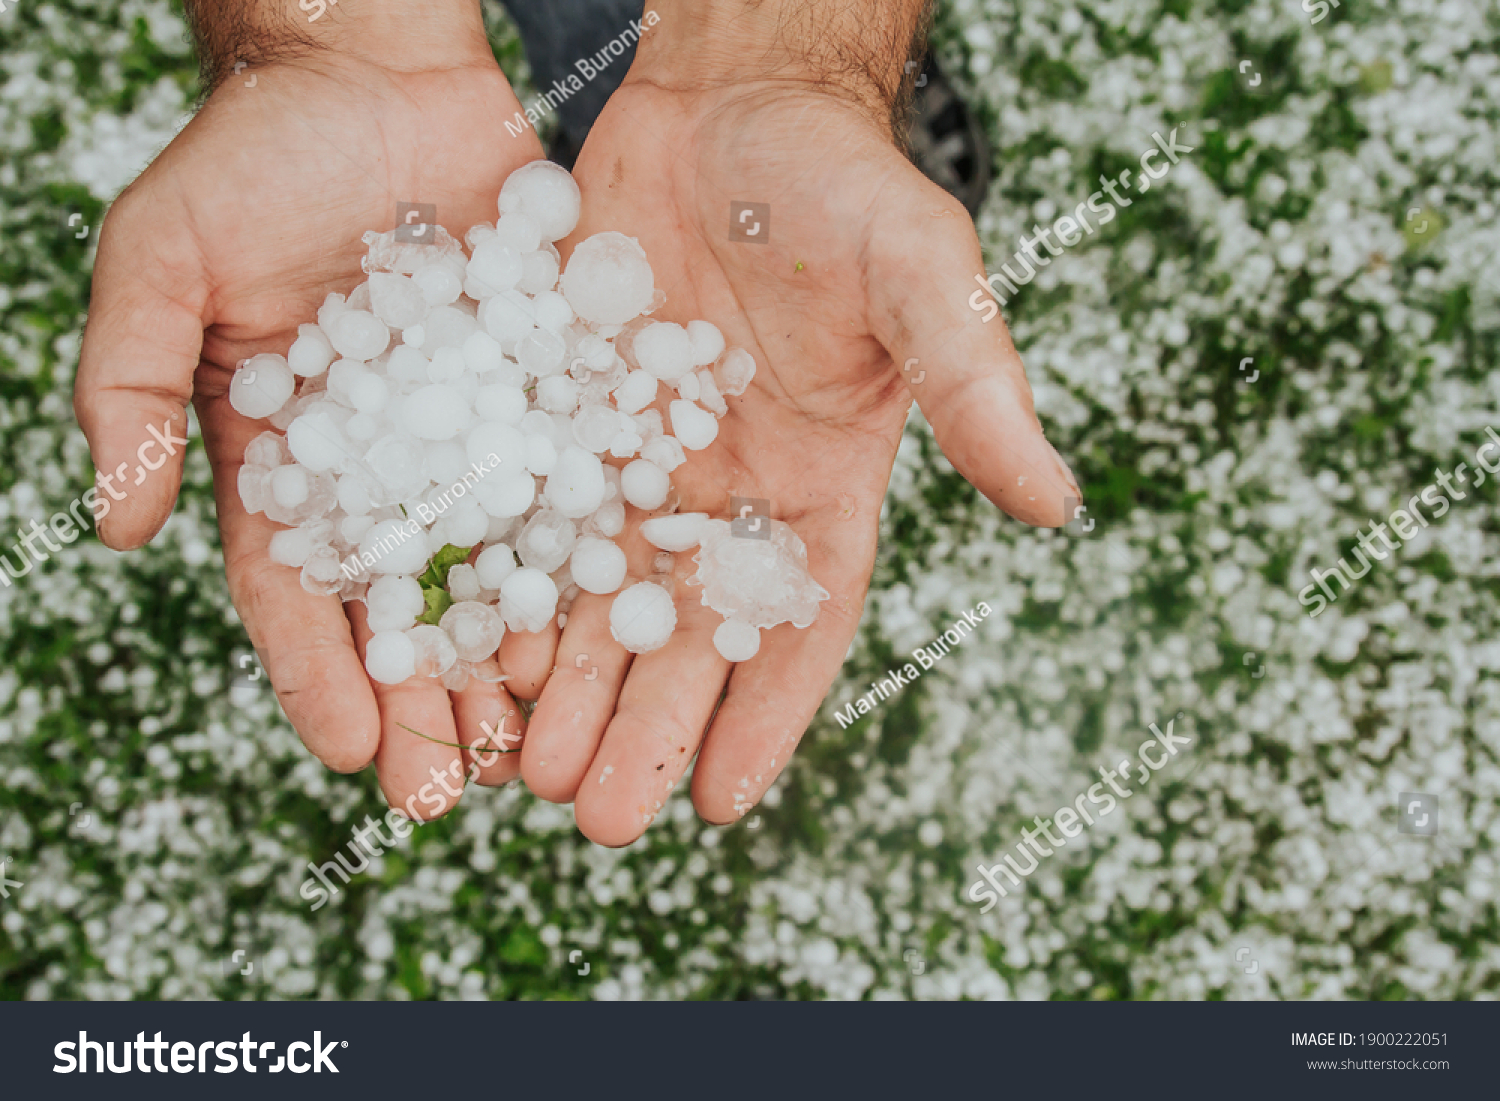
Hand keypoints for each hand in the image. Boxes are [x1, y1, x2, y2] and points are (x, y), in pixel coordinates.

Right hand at [74, 29, 544, 819]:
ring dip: (508, 665)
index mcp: (287, 458)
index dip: (320, 672)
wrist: (383, 74)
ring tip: (529, 749)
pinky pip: (571, 493)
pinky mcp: (550, 397)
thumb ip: (129, 387)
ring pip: (496, 573)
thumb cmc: (258, 158)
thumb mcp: (163, 260)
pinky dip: (583, 567)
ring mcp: (474, 438)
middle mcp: (387, 466)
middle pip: (404, 608)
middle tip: (449, 793)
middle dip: (421, 702)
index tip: (350, 751)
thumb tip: (119, 529)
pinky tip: (603, 635)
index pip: (298, 591)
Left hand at [516, 68, 1078, 843]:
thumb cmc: (842, 186)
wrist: (729, 102)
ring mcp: (641, 462)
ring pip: (598, 598)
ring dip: (564, 685)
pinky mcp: (565, 419)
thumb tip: (1058, 504)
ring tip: (521, 767)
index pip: (799, 625)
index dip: (764, 714)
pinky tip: (471, 652)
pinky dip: (506, 588)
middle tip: (594, 818)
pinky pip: (531, 520)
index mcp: (821, 486)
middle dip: (643, 727)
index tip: (719, 803)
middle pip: (686, 637)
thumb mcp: (921, 280)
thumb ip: (976, 390)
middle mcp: (727, 494)